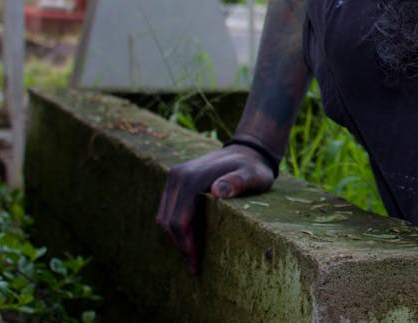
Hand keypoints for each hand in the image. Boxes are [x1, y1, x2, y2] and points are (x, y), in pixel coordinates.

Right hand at [156, 144, 275, 273]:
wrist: (247, 150)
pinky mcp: (176, 181)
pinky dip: (176, 227)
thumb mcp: (253, 176)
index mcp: (191, 178)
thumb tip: (217, 191)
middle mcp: (177, 176)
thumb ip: (238, 182)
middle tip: (194, 267)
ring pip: (164, 216)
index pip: (180, 220)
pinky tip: (191, 239)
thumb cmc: (253, 168)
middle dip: (180, 246)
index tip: (196, 264)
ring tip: (192, 257)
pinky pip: (168, 209)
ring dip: (176, 238)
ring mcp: (174, 177)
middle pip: (168, 221)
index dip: (186, 245)